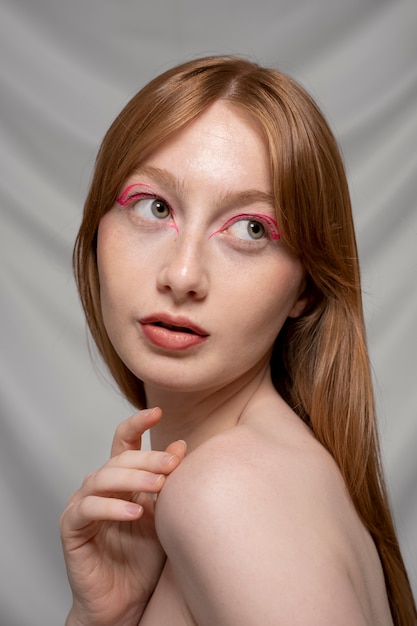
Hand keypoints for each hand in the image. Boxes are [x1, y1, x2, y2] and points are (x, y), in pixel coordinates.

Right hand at [60, 407, 185, 625]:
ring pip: (102, 478)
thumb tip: (181, 445)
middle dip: (148, 458)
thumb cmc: (144, 558)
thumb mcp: (163, 513)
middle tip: (173, 464)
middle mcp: (100, 487)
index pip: (125, 442)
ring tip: (158, 486)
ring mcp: (83, 506)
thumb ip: (167, 481)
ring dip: (132, 479)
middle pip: (119, 458)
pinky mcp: (71, 529)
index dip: (137, 424)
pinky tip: (135, 513)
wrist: (126, 602)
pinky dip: (112, 508)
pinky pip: (88, 509)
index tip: (157, 411)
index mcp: (121, 479)